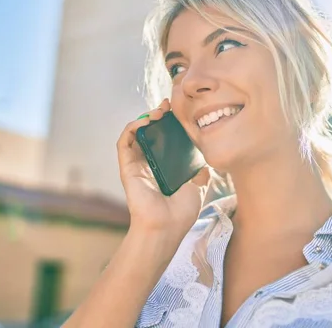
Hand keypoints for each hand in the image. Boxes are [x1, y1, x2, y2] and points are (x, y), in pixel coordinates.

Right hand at [117, 99, 209, 236]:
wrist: (167, 227)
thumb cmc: (182, 212)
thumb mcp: (199, 185)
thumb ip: (201, 170)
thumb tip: (207, 158)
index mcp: (164, 166)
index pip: (163, 138)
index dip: (168, 122)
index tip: (178, 110)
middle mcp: (149, 163)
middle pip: (149, 132)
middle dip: (157, 115)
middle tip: (168, 105)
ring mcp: (136, 164)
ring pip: (134, 133)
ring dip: (144, 118)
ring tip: (158, 112)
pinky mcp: (127, 167)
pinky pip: (124, 142)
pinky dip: (132, 127)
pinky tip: (145, 121)